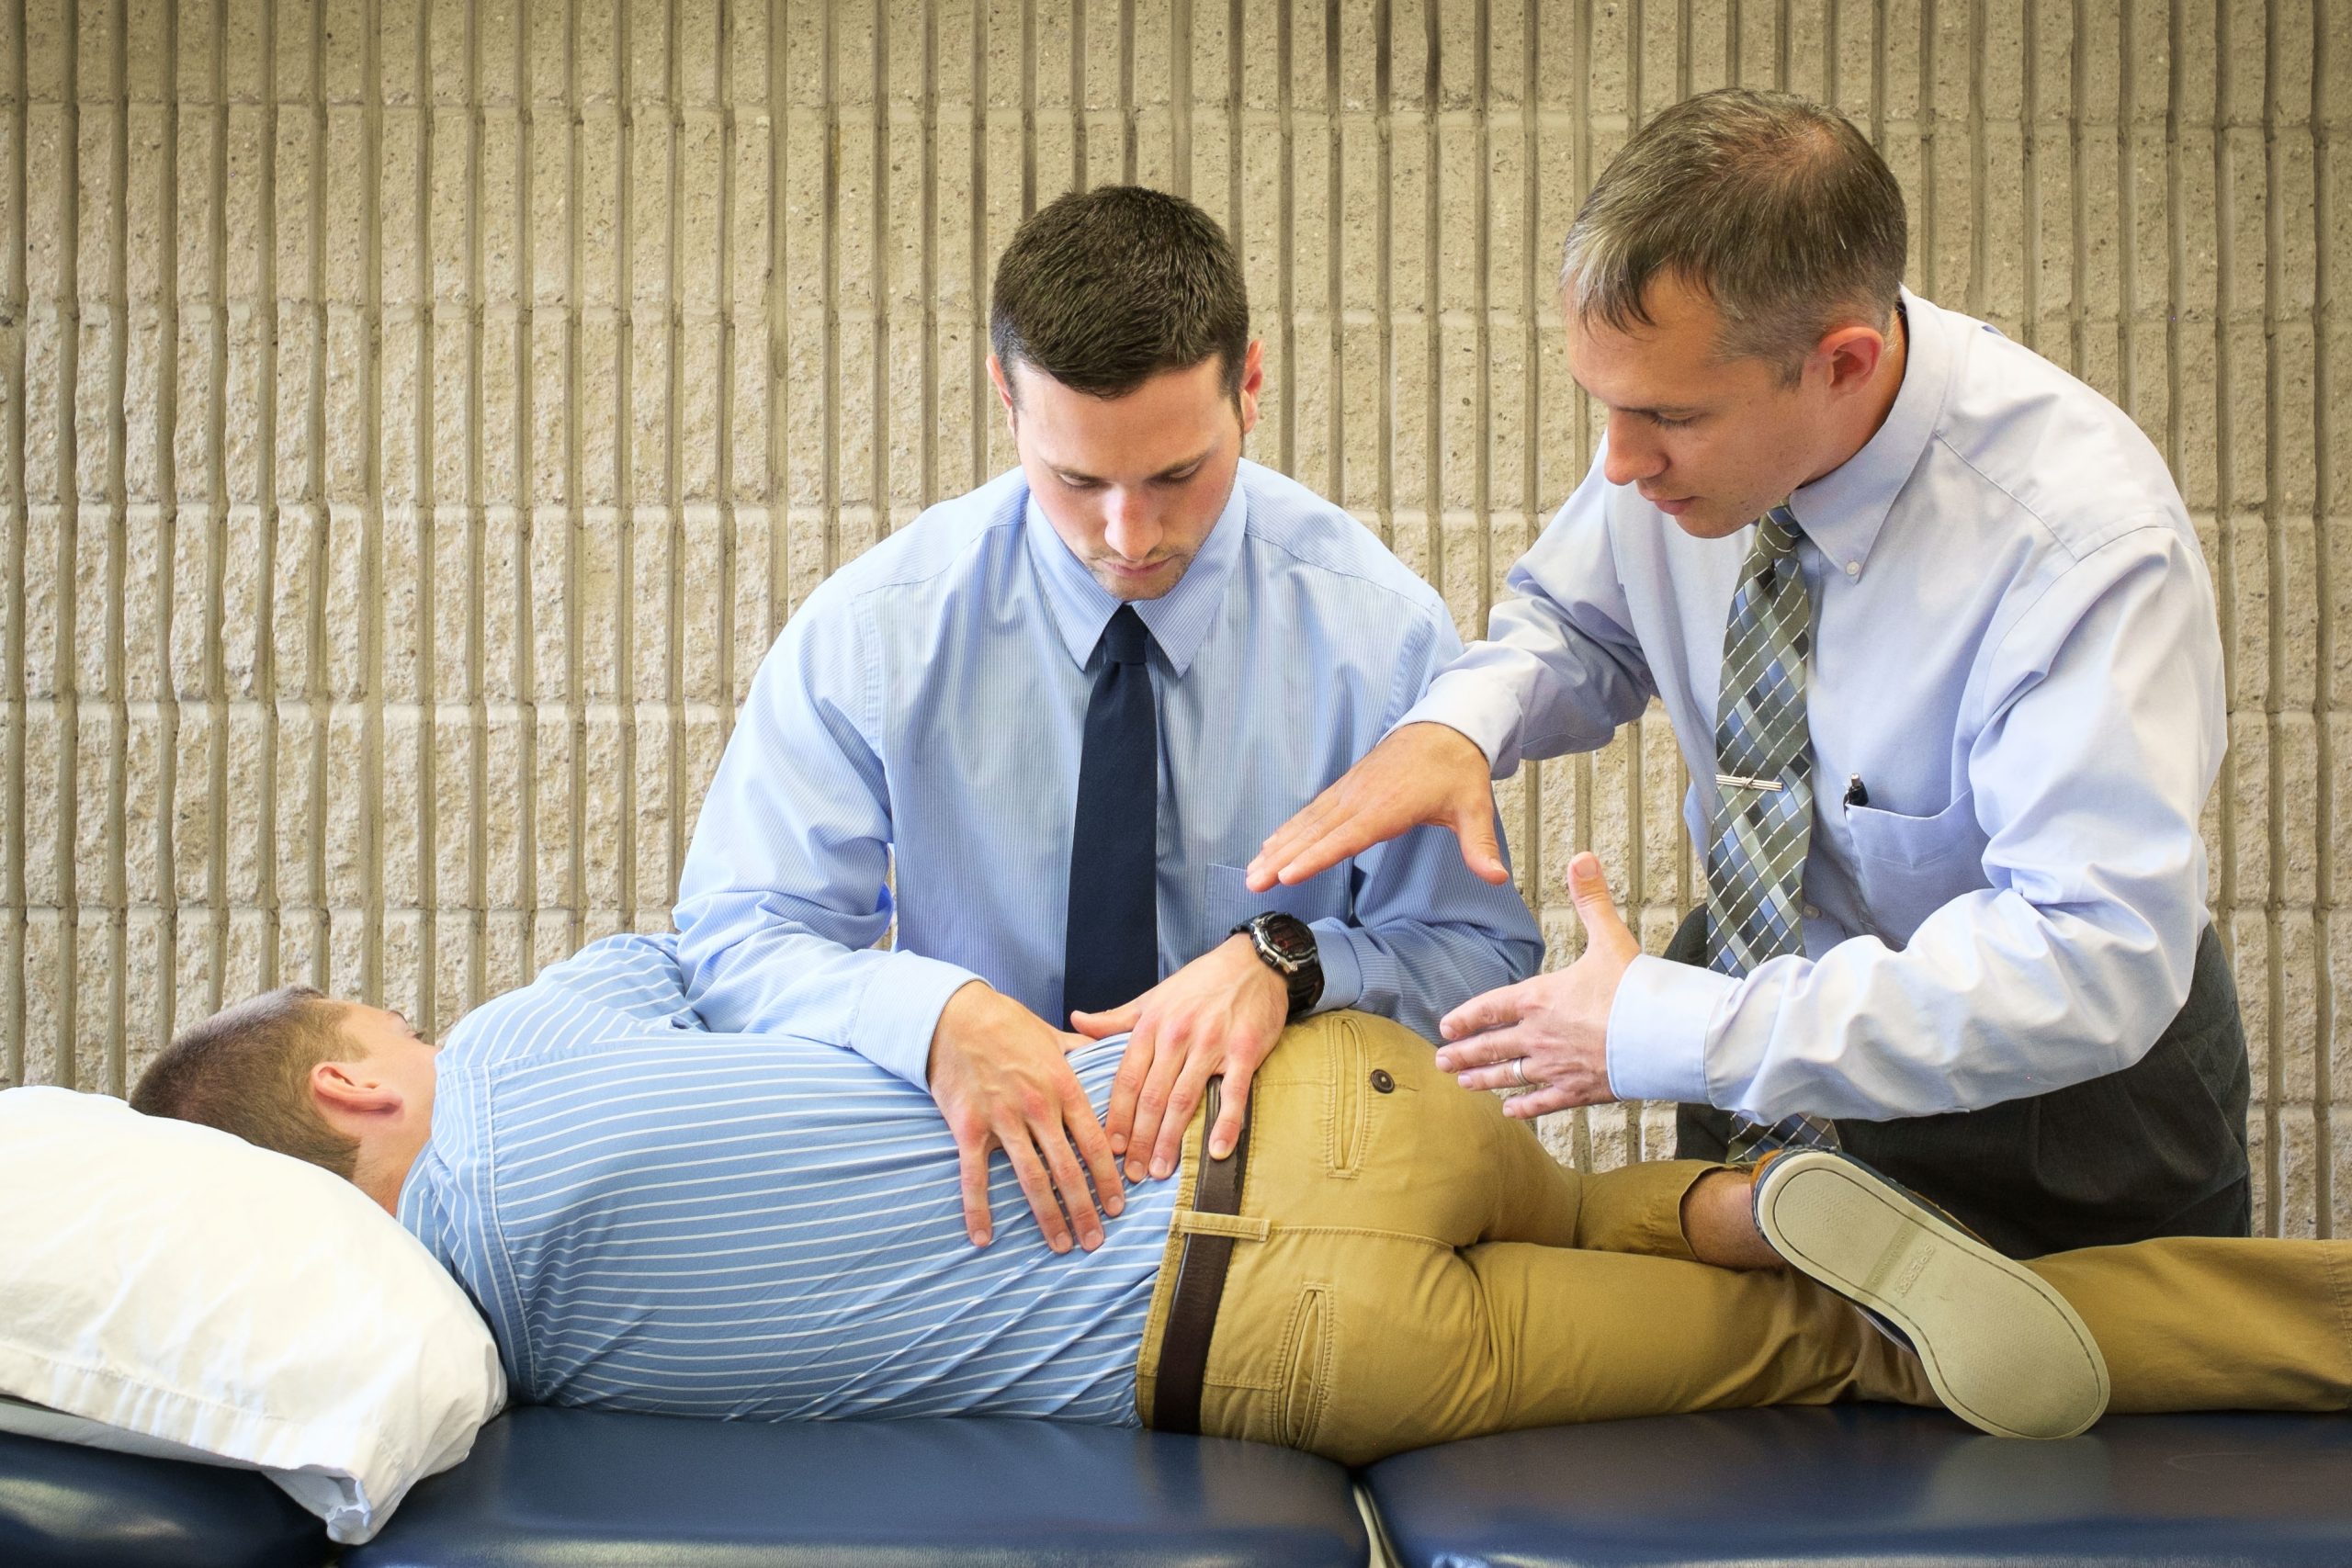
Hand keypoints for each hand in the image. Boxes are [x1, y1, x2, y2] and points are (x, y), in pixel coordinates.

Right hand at [927, 982, 1125, 1251]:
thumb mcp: (1052, 1035)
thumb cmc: (1006, 1023)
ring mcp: (1002, 1119)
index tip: (1119, 1206)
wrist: (954, 1014)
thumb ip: (1084, 1052)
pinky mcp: (968, 1127)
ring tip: (1062, 1245)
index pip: (1094, 1142)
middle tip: (1097, 1241)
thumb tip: (1113, 1052)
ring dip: (1048, 1216)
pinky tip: (983, 1238)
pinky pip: (974, 1176)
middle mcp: (1037, 1106)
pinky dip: (978, 1210)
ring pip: (1031, 1178)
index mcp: (1063, 1086)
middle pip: (1067, 1169)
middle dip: (1085, 1209)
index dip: (1107, 1178)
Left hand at [1070, 936, 1288, 1182]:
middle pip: (1151, 1097)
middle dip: (1138, 1139)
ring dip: (1170, 1139)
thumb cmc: (1200, 982)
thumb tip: (1076, 1021)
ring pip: (1184, 1099)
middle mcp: (1177, 1036)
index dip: (1115, 1116)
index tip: (1107, 1148)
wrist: (1253, 962)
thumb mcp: (1153, 997)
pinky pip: (1233, 1093)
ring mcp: (1212, 1044)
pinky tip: (1217, 1150)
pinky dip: (1226, 1123)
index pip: (1127, 1079)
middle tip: (1130, 1173)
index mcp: (1152, 1025)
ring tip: (1159, 1170)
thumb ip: (1115, 1018)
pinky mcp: (1245, 1051)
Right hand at [1245, 723, 1505, 891]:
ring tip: (1252, 870)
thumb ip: (1480, 845)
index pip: (1347, 837)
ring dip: (1277, 846)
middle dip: (1281, 858)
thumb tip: (1497, 877)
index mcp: (1389, 806)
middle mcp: (1362, 798)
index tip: (1287, 874)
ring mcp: (1350, 791)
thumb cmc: (1458, 769)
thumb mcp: (1475, 807)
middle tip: (1253, 881)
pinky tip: (1271, 844)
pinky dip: (1289, 829)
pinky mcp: (1347, 788)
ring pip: (1307, 822)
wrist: (1446, 725)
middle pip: (1315, 832)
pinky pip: (1312, 811)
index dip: (1316, 857)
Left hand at [1433, 852, 1638, 1117]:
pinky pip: (1543, 1101)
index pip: (1490, 1008)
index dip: (1466, 1017)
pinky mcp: (1579, 1090)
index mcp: (1540, 999)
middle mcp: (1540, 1035)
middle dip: (1463, 1054)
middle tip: (1440, 1061)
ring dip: (1483, 1080)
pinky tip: (1509, 1112)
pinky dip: (1524, 1107)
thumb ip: (1590, 899)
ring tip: (1463, 1084)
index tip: (1445, 1026)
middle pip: (1491, 1047)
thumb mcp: (1609, 937)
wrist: (1666, 1036)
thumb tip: (1581, 857)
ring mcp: (1557, 1066)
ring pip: (1509, 1076)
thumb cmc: (1638, 987)